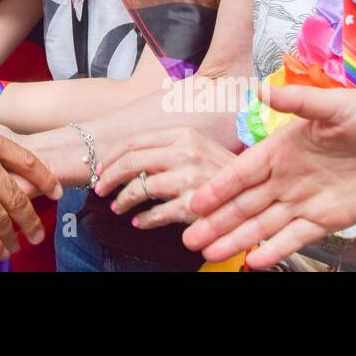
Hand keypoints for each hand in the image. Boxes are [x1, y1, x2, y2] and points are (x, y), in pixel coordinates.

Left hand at [93, 125, 236, 228]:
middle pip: (131, 162)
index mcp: (183, 134)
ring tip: (117, 208)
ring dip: (122, 200)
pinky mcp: (194, 205)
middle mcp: (186, 152)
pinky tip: (138, 221)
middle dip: (108, 178)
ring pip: (139, 188)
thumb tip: (126, 156)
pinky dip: (143, 219)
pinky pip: (156, 213)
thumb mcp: (197, 147)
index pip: (134, 141)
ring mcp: (190, 178)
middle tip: (100, 190)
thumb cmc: (220, 172)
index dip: (110, 156)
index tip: (99, 169)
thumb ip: (166, 147)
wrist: (257, 193)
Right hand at [183, 84, 355, 268]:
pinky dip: (275, 249)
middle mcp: (289, 177)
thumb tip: (261, 91)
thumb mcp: (335, 104)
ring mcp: (307, 200)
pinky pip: (297, 237)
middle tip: (189, 235)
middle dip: (216, 220)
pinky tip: (254, 260)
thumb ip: (298, 101)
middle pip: (245, 203)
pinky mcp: (331, 219)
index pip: (242, 171)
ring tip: (208, 250)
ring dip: (237, 238)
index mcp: (283, 148)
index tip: (193, 199)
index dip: (218, 187)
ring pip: (263, 224)